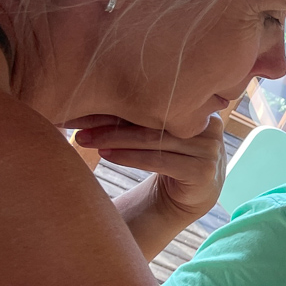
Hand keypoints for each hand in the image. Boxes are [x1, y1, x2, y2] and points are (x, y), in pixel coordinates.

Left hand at [71, 113, 226, 220]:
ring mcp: (210, 149)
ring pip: (153, 139)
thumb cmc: (166, 158)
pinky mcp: (204, 172)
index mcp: (198, 106)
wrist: (190, 196)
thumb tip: (87, 89)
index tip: (80, 102)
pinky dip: (129, 158)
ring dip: (114, 139)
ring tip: (85, 140)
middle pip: (153, 118)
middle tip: (75, 123)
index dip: (116, 102)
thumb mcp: (154, 132)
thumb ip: (138, 113)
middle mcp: (208, 124)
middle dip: (109, 121)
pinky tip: (106, 155)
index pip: (152, 100)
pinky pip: (159, 161)